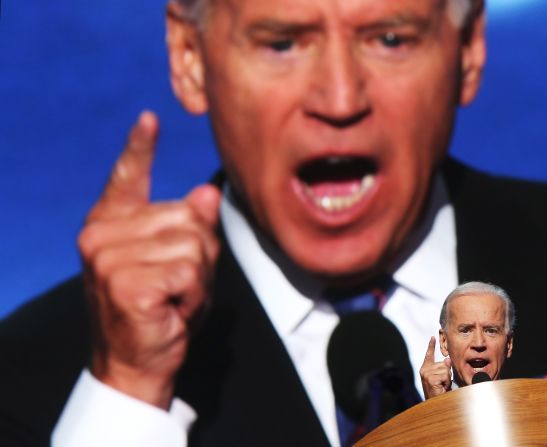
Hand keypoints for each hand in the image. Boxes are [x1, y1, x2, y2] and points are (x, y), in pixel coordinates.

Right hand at [79, 111, 220, 408]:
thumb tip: (207, 194)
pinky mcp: (125, 282)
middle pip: (187, 217)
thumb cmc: (160, 308)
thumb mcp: (180, 261)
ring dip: (198, 277)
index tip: (150, 119)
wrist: (138, 361)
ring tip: (174, 297)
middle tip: (177, 284)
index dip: (139, 148)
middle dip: (199, 254)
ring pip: (193, 244)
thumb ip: (190, 226)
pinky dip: (194, 294)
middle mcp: (101, 234)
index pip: (127, 177)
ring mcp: (108, 258)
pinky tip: (172, 308)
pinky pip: (189, 271)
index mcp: (111, 223)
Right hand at [419, 336, 451, 399]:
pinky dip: (446, 382)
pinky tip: (441, 388)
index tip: (433, 337)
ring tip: (442, 386)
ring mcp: (426, 374)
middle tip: (442, 384)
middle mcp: (424, 370)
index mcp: (426, 368)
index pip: (429, 354)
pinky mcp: (430, 378)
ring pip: (445, 369)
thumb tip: (447, 360)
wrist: (436, 404)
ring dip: (447, 379)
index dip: (431, 345)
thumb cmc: (440, 391)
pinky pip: (445, 375)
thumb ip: (444, 367)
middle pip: (443, 363)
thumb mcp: (443, 377)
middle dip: (447, 373)